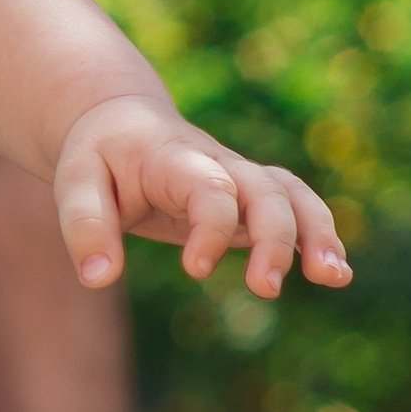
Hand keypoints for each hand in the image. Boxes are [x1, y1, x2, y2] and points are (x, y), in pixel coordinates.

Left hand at [51, 94, 351, 299]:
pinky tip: (335, 274)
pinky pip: (296, 208)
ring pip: (291, 195)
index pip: (209, 188)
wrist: (120, 122)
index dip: (211, 227)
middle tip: (265, 289)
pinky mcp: (249, 198)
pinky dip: (320, 235)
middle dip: (274, 239)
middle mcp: (217, 164)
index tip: (194, 270)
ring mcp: (239, 179)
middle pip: (264, 191)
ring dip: (317, 233)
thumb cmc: (98, 157)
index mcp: (174, 158)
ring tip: (334, 278)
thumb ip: (85, 227)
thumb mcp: (75, 183)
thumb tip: (98, 279)